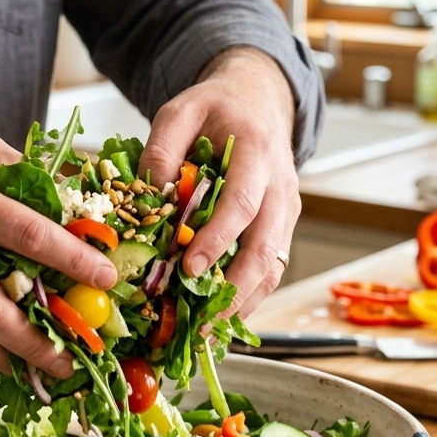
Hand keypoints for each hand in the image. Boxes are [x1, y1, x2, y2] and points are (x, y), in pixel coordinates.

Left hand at [138, 46, 299, 315]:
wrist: (258, 101)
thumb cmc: (217, 109)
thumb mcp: (181, 110)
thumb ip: (162, 147)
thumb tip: (151, 194)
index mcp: (257, 154)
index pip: (243, 204)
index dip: (218, 239)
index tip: (190, 269)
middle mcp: (280, 187)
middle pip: (266, 248)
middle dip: (235, 289)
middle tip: (201, 322)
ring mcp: (286, 212)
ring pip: (272, 267)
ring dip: (242, 304)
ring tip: (207, 334)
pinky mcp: (281, 229)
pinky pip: (270, 270)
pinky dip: (247, 299)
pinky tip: (219, 321)